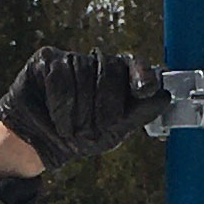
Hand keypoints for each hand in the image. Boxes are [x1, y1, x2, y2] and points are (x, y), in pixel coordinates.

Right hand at [0, 50, 163, 171]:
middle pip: (111, 69)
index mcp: (117, 78)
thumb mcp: (113, 132)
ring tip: (73, 130)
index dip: (141, 73)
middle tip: (96, 129)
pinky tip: (60, 122)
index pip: (133, 64)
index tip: (144, 88)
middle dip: (106, 105)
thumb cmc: (79, 137)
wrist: (39, 145)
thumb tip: (164, 96)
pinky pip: (61, 80)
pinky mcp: (45, 60)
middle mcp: (95, 63)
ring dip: (80, 112)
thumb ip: (137, 114)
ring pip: (84, 75)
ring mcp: (70, 58)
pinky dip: (62, 107)